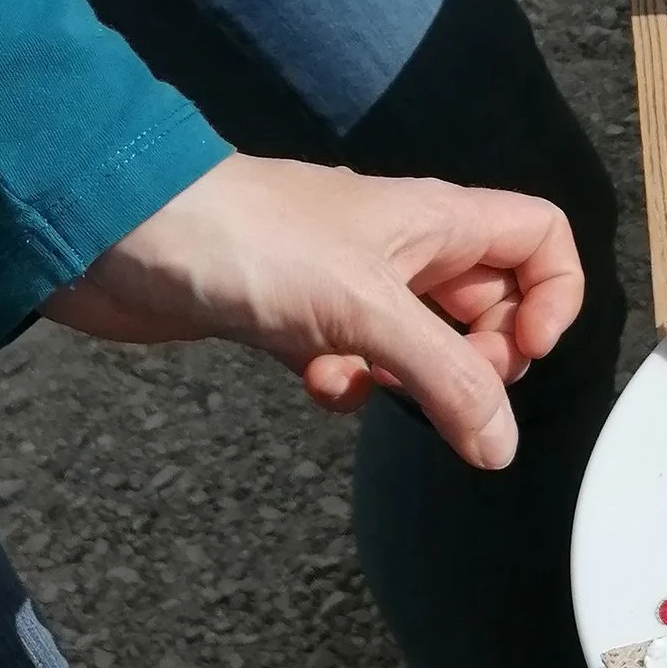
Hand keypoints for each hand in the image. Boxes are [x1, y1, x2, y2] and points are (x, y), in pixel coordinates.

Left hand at [41, 154, 586, 470]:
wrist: (112, 233)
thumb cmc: (240, 237)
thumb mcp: (365, 312)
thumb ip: (446, 381)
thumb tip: (501, 446)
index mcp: (437, 221)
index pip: (542, 241)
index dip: (554, 298)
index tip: (522, 351)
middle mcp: (405, 249)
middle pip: (493, 306)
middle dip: (479, 361)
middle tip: (444, 387)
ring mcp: (353, 284)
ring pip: (426, 344)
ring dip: (409, 383)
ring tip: (368, 384)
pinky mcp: (303, 319)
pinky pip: (362, 365)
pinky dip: (350, 386)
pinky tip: (315, 383)